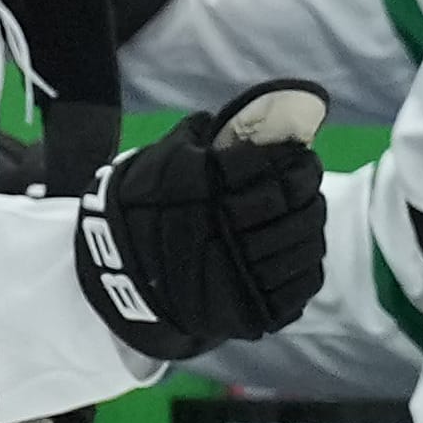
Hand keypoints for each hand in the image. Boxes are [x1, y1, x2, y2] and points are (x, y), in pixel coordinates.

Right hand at [80, 82, 328, 357]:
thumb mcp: (160, 161)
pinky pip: (300, 284)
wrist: (113, 279)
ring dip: (309, 227)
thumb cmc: (137, 211)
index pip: (273, 164)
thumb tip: (249, 114)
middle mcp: (224, 229)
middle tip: (304, 182)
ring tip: (301, 218)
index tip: (296, 156)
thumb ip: (201, 138)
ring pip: (304, 242)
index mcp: (205, 187)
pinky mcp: (250, 308)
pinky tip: (296, 254)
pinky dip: (305, 267)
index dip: (293, 157)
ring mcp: (239, 274)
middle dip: (306, 187)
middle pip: (294, 202)